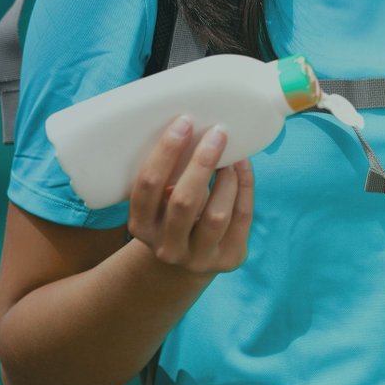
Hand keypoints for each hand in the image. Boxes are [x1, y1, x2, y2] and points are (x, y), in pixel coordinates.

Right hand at [126, 117, 252, 275]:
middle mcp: (166, 247)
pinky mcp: (228, 259)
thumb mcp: (159, 202)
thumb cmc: (171, 214)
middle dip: (202, 162)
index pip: (147, 188)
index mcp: (140, 226)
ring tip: (232, 153)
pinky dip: (245, 186)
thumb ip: (168, 174)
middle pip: (184, 201)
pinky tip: (243, 165)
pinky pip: (241, 217)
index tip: (184, 122)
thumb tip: (192, 124)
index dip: (165, 153)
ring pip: (217, 214)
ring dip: (228, 177)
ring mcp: (198, 257)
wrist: (186, 261)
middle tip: (217, 132)